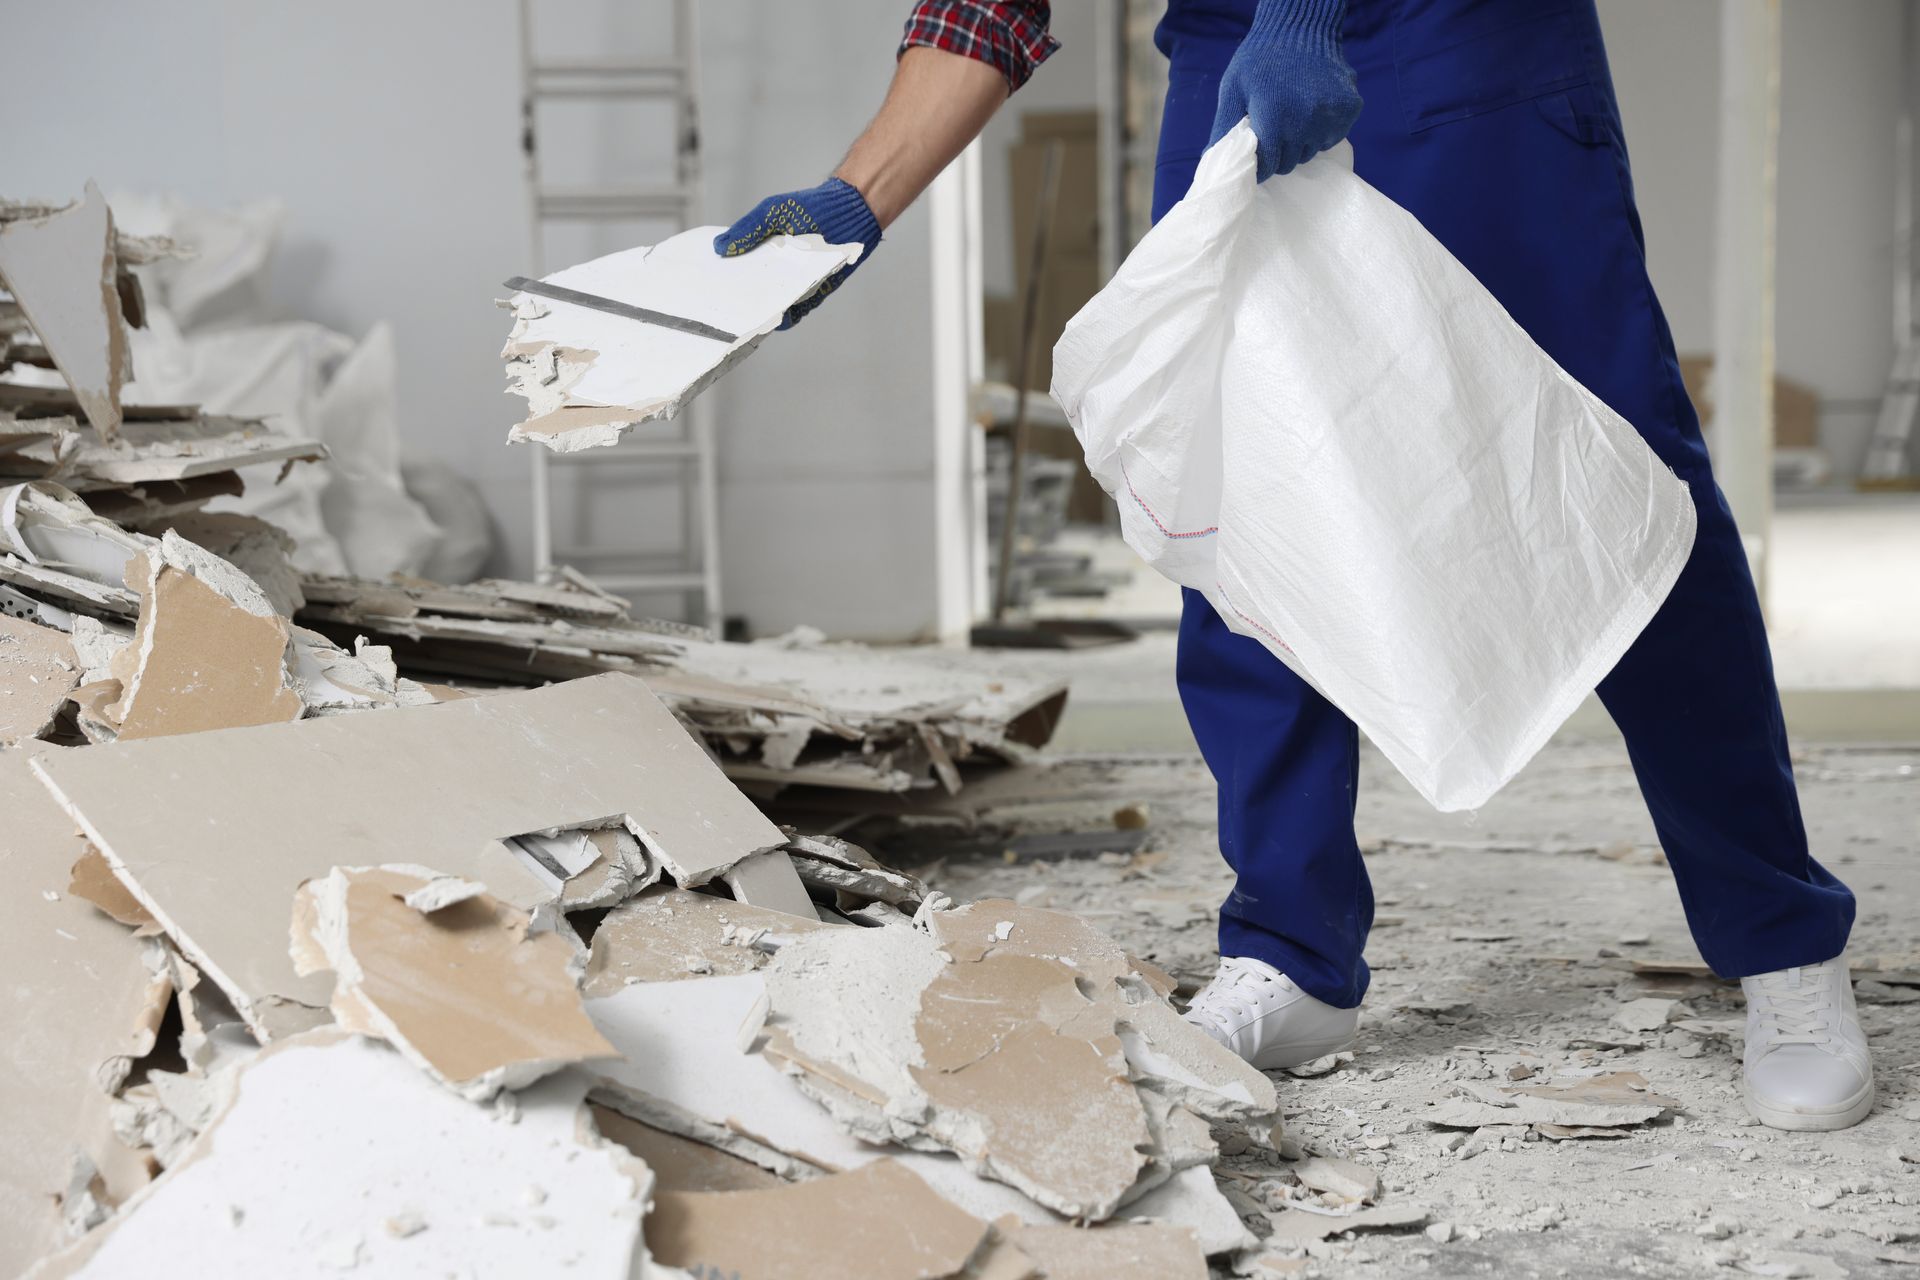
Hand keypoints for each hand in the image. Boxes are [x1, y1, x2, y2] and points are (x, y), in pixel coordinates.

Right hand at [712, 177, 881, 328]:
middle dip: (738, 302)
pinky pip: (797, 312)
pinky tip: (776, 316)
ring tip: (746, 318)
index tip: (707, 287)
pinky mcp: (813, 294)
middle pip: (752, 293)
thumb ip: (747, 229)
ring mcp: (795, 285)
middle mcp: (776, 272)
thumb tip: (720, 248)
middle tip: (722, 310)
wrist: (849, 214)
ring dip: (761, 313)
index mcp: (761, 253)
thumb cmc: (809, 209)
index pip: (737, 271)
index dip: (723, 279)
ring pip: (773, 307)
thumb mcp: (771, 212)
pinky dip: (786, 317)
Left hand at [1209, 0, 1361, 181]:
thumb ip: (1224, 128)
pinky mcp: (1350, 109)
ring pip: (1311, 151)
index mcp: (1274, 119)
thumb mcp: (1233, 89)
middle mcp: (1305, 122)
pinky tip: (1312, 107)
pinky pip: (1332, 136)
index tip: (1258, 152)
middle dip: (1279, 152)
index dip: (1260, 163)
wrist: (1301, 26)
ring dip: (1300, 142)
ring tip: (1292, 115)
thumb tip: (1212, 160)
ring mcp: (1331, 116)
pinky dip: (1322, 129)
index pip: (1268, 166)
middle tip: (1274, 129)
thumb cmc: (1259, 58)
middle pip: (1290, 162)